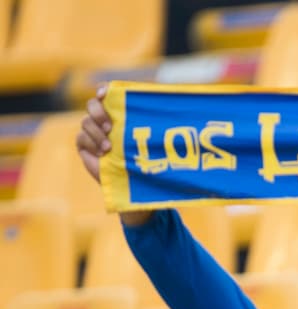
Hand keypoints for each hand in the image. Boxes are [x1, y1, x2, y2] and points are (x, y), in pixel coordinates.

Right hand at [76, 87, 150, 225]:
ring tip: (110, 148)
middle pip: (92, 104)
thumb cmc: (151, 163)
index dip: (104, 90)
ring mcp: (94, 133)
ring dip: (96, 133)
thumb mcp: (156, 142)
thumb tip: (172, 104)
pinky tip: (103, 154)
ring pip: (85, 121)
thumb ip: (156, 124)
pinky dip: (91, 144)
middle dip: (97, 111)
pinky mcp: (85, 147)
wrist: (137, 187)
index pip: (108, 94)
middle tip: (110, 126)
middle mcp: (105, 120)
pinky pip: (81, 138)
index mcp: (121, 114)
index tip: (106, 93)